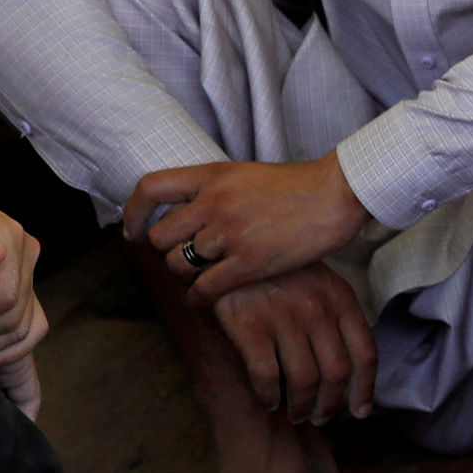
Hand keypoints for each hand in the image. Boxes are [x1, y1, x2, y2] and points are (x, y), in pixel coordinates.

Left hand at [123, 154, 369, 301]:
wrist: (339, 194)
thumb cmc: (301, 186)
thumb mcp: (249, 174)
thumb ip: (219, 190)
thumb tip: (192, 210)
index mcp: (213, 175)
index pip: (150, 188)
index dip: (133, 212)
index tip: (133, 230)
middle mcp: (213, 203)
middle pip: (162, 237)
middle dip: (169, 252)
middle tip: (184, 258)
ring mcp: (230, 233)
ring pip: (179, 265)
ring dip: (187, 275)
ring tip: (203, 275)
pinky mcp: (249, 262)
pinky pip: (204, 288)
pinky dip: (200, 298)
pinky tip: (208, 298)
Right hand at [202, 264, 378, 428]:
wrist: (232, 245)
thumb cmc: (279, 270)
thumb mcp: (320, 282)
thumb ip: (336, 316)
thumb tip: (347, 365)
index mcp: (341, 299)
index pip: (366, 353)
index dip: (365, 389)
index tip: (360, 412)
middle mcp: (318, 311)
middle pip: (337, 374)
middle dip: (331, 405)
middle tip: (321, 418)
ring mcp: (285, 319)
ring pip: (305, 381)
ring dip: (303, 407)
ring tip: (298, 415)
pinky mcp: (251, 327)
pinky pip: (267, 376)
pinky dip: (270, 396)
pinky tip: (269, 401)